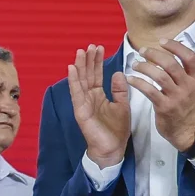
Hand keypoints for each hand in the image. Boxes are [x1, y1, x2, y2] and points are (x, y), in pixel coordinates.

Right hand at [68, 45, 129, 168]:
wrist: (112, 149)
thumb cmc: (116, 130)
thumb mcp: (122, 105)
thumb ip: (120, 90)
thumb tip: (118, 73)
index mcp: (98, 96)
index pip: (96, 75)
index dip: (97, 61)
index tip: (99, 48)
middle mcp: (89, 97)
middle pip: (87, 75)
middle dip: (88, 60)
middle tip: (90, 46)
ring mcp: (83, 104)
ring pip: (80, 81)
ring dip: (80, 66)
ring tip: (80, 52)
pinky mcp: (80, 111)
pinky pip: (76, 93)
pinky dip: (73, 81)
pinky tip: (72, 68)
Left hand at [127, 39, 194, 151]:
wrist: (187, 130)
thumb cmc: (189, 105)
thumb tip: (193, 53)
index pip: (190, 57)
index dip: (175, 47)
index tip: (162, 42)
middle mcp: (189, 87)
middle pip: (171, 65)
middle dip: (154, 54)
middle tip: (142, 51)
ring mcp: (177, 97)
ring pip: (160, 76)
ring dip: (144, 67)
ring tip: (135, 64)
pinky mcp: (164, 107)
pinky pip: (149, 91)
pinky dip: (138, 82)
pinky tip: (130, 79)